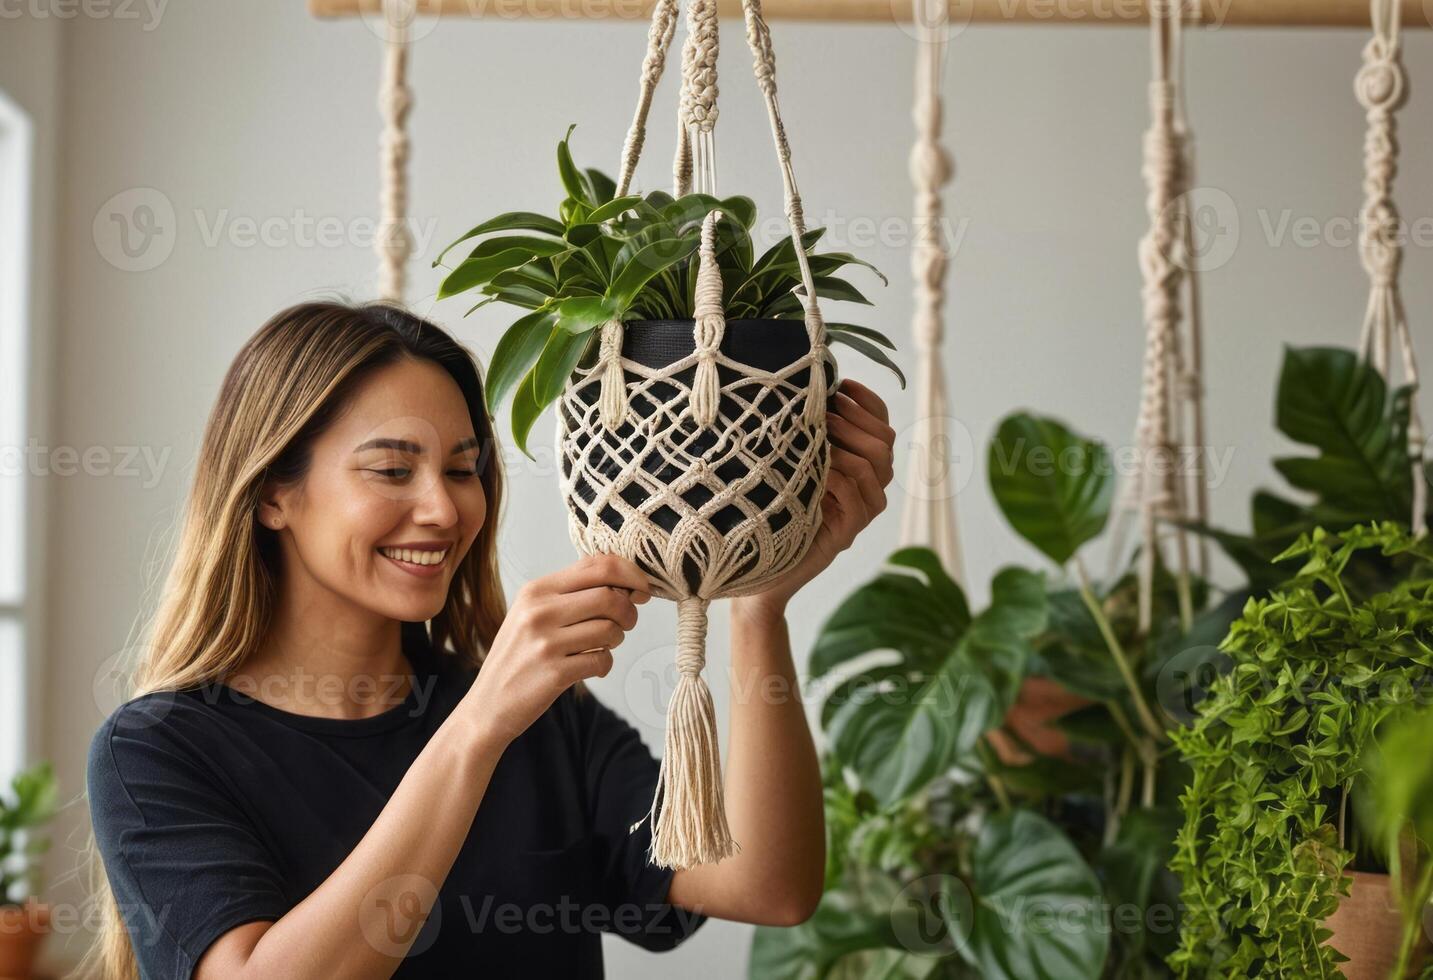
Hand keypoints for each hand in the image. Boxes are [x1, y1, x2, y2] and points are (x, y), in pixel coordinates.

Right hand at [464, 553, 651, 748]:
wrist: (488, 704)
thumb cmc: (519, 656)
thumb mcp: (533, 613)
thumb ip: (573, 593)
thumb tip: (626, 584)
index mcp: (537, 589)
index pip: (598, 565)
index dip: (631, 575)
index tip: (641, 590)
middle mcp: (539, 611)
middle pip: (610, 596)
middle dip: (629, 611)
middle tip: (626, 624)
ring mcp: (545, 642)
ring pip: (610, 629)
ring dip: (616, 640)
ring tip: (602, 646)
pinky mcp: (554, 673)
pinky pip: (602, 660)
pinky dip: (605, 664)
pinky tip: (592, 667)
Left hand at [737, 379, 895, 620]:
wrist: (752, 563)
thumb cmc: (766, 507)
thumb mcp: (787, 461)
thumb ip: (804, 433)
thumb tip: (803, 389)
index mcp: (858, 466)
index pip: (882, 426)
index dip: (868, 402)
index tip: (841, 383)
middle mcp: (867, 489)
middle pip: (886, 444)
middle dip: (856, 421)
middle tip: (823, 412)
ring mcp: (859, 513)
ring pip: (877, 469)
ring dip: (847, 445)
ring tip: (817, 435)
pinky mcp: (846, 535)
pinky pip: (857, 500)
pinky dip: (838, 479)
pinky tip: (816, 471)